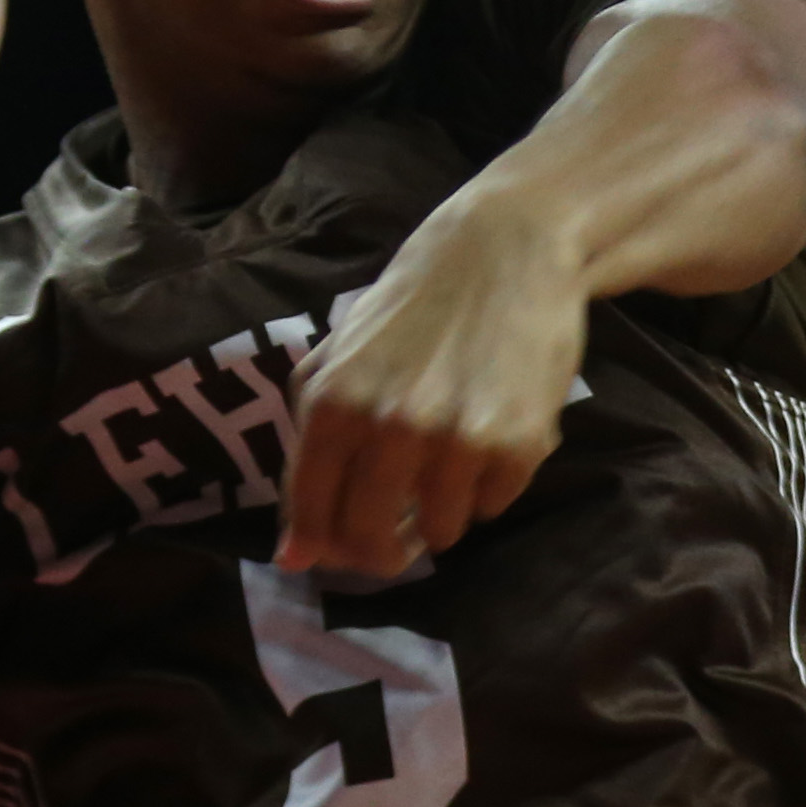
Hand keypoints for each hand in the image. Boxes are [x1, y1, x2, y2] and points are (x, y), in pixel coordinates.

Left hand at [279, 183, 591, 575]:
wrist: (507, 248)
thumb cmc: (414, 305)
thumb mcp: (338, 359)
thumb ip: (307, 452)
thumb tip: (291, 558)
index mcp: (331, 404)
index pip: (314, 517)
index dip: (328, 547)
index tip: (343, 548)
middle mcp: (387, 426)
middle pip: (372, 542)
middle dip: (385, 549)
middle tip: (401, 531)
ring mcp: (452, 439)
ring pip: (441, 532)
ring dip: (445, 510)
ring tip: (453, 456)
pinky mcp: (514, 445)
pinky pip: (492, 506)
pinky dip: (490, 485)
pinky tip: (491, 434)